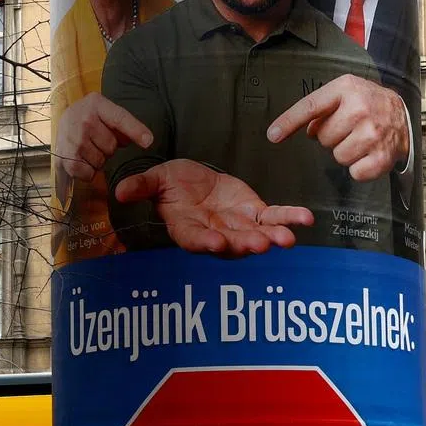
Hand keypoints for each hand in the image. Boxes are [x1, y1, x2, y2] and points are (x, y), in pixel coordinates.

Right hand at [54, 93, 152, 195]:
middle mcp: (84, 119)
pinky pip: (88, 173)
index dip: (135, 130)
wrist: (61, 123)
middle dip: (108, 148)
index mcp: (97, 104)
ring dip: (97, 160)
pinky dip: (88, 172)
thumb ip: (123, 125)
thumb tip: (144, 140)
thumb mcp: (104, 112)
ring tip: (88, 149)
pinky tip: (81, 160)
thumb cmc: (88, 118)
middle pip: (111, 145)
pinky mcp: (65, 156)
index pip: (120, 118)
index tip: (148, 141)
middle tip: (97, 141)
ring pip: (100, 160)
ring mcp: (73, 138)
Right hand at [114, 159, 313, 255]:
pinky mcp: (256, 216)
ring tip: (286, 239)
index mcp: (188, 229)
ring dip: (271, 239)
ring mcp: (238, 228)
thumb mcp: (155, 180)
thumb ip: (141, 186)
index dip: (204, 242)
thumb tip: (119, 191)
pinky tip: (306, 219)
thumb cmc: (172, 185)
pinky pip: (275, 219)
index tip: (214, 242)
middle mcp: (215, 235)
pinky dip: (290, 219)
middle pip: (230, 245)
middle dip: (244, 246)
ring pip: (256, 237)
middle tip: (257, 245)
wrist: (193, 180)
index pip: (194, 240)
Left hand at [267, 74, 409, 181]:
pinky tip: (368, 153)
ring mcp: (373, 133)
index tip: (273, 135)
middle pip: (323, 137)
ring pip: (338, 156)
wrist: (402, 113)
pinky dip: (359, 168)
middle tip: (348, 128)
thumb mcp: (344, 93)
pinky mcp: (382, 156)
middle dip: (332, 136)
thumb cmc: (367, 103)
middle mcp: (360, 108)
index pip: (311, 106)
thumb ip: (320, 107)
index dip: (289, 122)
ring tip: (359, 140)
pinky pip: (355, 172)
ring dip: (345, 152)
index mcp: (346, 88)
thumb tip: (305, 131)